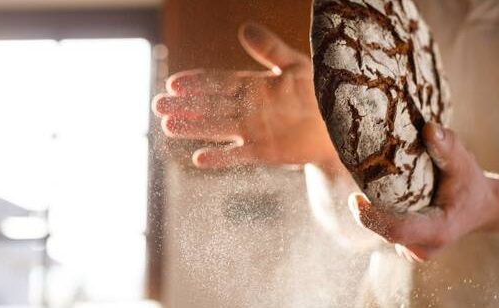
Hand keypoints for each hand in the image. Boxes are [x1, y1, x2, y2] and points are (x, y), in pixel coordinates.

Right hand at [152, 23, 339, 168]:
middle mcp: (248, 109)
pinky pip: (239, 155)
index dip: (197, 82)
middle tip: (158, 105)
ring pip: (217, 128)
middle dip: (185, 105)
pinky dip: (220, 158)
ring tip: (168, 126)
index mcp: (253, 86)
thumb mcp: (295, 65)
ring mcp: (254, 131)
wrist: (340, 124)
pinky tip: (199, 158)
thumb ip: (269, 49)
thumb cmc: (320, 91)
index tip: (173, 82)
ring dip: (194, 128)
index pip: (218, 82)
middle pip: (210, 106)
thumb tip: (243, 28)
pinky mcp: (265, 152)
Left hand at [349, 122, 498, 261]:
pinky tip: (381, 193)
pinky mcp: (406, 246)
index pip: (398, 230)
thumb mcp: (464, 163)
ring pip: (382, 230)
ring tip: (370, 181)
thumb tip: (429, 128)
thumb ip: (448, 147)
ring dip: (373, 208)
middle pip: (385, 230)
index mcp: (439, 230)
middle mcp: (424, 247)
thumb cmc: (470, 184)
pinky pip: (384, 230)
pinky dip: (379, 212)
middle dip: (368, 207)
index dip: (372, 218)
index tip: (354, 198)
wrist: (480, 207)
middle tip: (359, 176)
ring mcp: (414, 251)